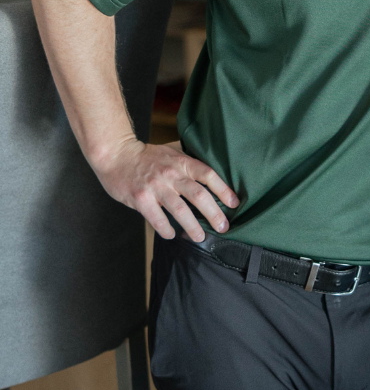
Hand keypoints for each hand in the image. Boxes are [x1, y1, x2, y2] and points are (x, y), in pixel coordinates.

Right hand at [92, 137, 239, 241]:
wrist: (115, 154)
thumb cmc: (146, 156)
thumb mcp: (171, 152)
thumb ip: (188, 162)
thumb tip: (213, 172)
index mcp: (181, 162)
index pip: (208, 175)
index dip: (223, 190)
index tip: (234, 204)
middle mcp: (170, 174)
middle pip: (198, 195)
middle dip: (214, 214)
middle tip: (223, 227)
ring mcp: (155, 186)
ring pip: (180, 210)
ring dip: (193, 227)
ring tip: (200, 237)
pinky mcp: (140, 198)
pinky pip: (157, 219)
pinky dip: (166, 230)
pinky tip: (172, 235)